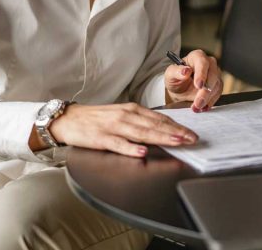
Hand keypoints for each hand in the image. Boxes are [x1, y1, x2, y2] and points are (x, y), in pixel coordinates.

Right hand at [46, 102, 197, 157]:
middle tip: (192, 139)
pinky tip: (142, 152)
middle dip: (176, 132)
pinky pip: (118, 144)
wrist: (68, 119)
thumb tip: (163, 129)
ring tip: (177, 142)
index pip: (159, 119)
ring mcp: (113, 127)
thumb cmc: (97, 119)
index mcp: (132, 110)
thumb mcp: (122, 116)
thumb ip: (140, 122)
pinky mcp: (100, 138)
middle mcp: (125, 116)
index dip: (177, 126)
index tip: (192, 133)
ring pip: (141, 133)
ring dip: (161, 137)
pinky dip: (130, 148)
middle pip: (155, 125)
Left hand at [164, 49, 222, 111]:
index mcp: (197, 56)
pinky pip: (217, 93)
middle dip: (205, 91)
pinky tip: (203, 107)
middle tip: (198, 102)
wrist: (180, 89)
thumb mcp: (170, 75)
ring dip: (207, 98)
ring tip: (196, 107)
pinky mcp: (217, 85)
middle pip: (212, 75)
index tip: (199, 86)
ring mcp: (215, 74)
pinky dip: (210, 102)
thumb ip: (176, 71)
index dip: (202, 74)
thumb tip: (185, 71)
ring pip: (216, 85)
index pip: (202, 63)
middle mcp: (209, 63)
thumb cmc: (175, 78)